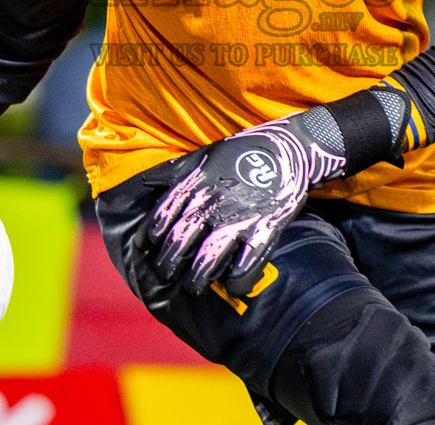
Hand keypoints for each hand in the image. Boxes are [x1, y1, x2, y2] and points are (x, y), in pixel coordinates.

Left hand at [143, 114, 347, 296]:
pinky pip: (247, 263)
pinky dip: (238, 280)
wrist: (289, 147)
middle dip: (167, 265)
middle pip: (179, 243)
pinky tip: (232, 287)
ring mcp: (238, 218)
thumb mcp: (203, 153)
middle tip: (165, 275)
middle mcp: (211, 203)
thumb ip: (174, 171)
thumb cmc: (241, 150)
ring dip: (197, 278)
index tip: (146, 248)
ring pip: (207, 258)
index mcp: (194, 185)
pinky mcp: (265, 227)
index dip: (150, 236)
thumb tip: (145, 182)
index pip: (161, 217)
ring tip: (193, 288)